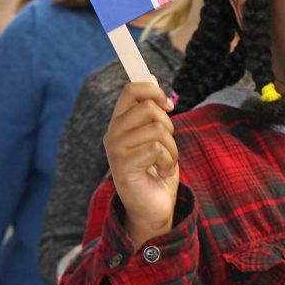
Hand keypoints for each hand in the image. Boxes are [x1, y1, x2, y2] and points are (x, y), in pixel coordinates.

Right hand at [104, 82, 177, 248]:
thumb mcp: (157, 135)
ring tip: (166, 163)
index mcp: (120, 123)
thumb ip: (152, 110)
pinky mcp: (123, 167)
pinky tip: (162, 174)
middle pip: (148, 107)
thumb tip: (151, 76)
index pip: (131, 90)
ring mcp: (116, 150)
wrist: (153, 208)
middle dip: (169, 125)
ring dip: (172, 149)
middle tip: (168, 146)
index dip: (153, 90)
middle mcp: (113, 134)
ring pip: (157, 129)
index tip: (168, 104)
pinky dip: (168, 162)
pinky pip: (157, 149)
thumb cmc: (156, 171)